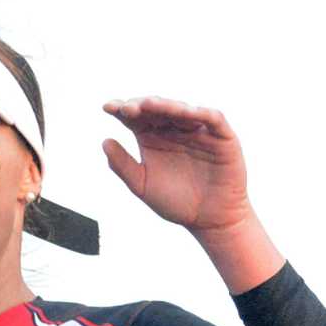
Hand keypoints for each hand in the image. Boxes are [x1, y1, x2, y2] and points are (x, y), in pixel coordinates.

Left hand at [101, 97, 253, 236]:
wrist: (209, 220)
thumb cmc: (176, 203)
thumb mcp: (143, 186)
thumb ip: (123, 166)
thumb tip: (104, 141)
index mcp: (152, 138)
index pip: (135, 118)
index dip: (122, 110)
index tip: (107, 108)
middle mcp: (173, 129)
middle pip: (157, 109)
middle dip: (141, 105)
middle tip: (127, 108)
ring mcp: (197, 130)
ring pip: (182, 110)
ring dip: (166, 105)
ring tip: (150, 105)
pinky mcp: (221, 136)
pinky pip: (212, 119)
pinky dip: (200, 114)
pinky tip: (187, 112)